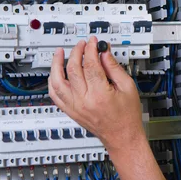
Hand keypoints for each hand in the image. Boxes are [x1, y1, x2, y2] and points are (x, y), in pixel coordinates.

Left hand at [48, 36, 144, 151]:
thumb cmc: (127, 116)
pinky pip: (54, 95)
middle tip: (82, 44)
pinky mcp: (70, 111)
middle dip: (77, 52)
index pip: (91, 65)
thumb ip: (114, 68)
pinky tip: (54, 73)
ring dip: (56, 64)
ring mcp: (75, 107)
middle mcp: (84, 101)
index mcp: (100, 95)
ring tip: (59, 53)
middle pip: (73, 70)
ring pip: (57, 82)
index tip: (93, 42)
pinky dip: (52, 82)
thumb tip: (104, 53)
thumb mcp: (128, 87)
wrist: (122, 137)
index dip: (91, 49)